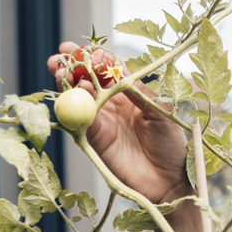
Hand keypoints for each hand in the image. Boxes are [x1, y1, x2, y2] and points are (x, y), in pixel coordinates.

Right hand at [47, 42, 190, 203]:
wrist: (168, 181)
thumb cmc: (171, 145)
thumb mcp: (160, 112)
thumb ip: (138, 91)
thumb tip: (118, 70)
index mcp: (130, 93)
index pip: (108, 68)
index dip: (95, 57)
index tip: (84, 50)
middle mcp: (113, 104)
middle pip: (87, 78)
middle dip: (72, 65)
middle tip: (61, 56)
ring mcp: (101, 120)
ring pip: (78, 95)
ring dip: (67, 81)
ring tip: (62, 72)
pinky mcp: (93, 138)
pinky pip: (78, 118)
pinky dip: (72, 105)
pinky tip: (74, 94)